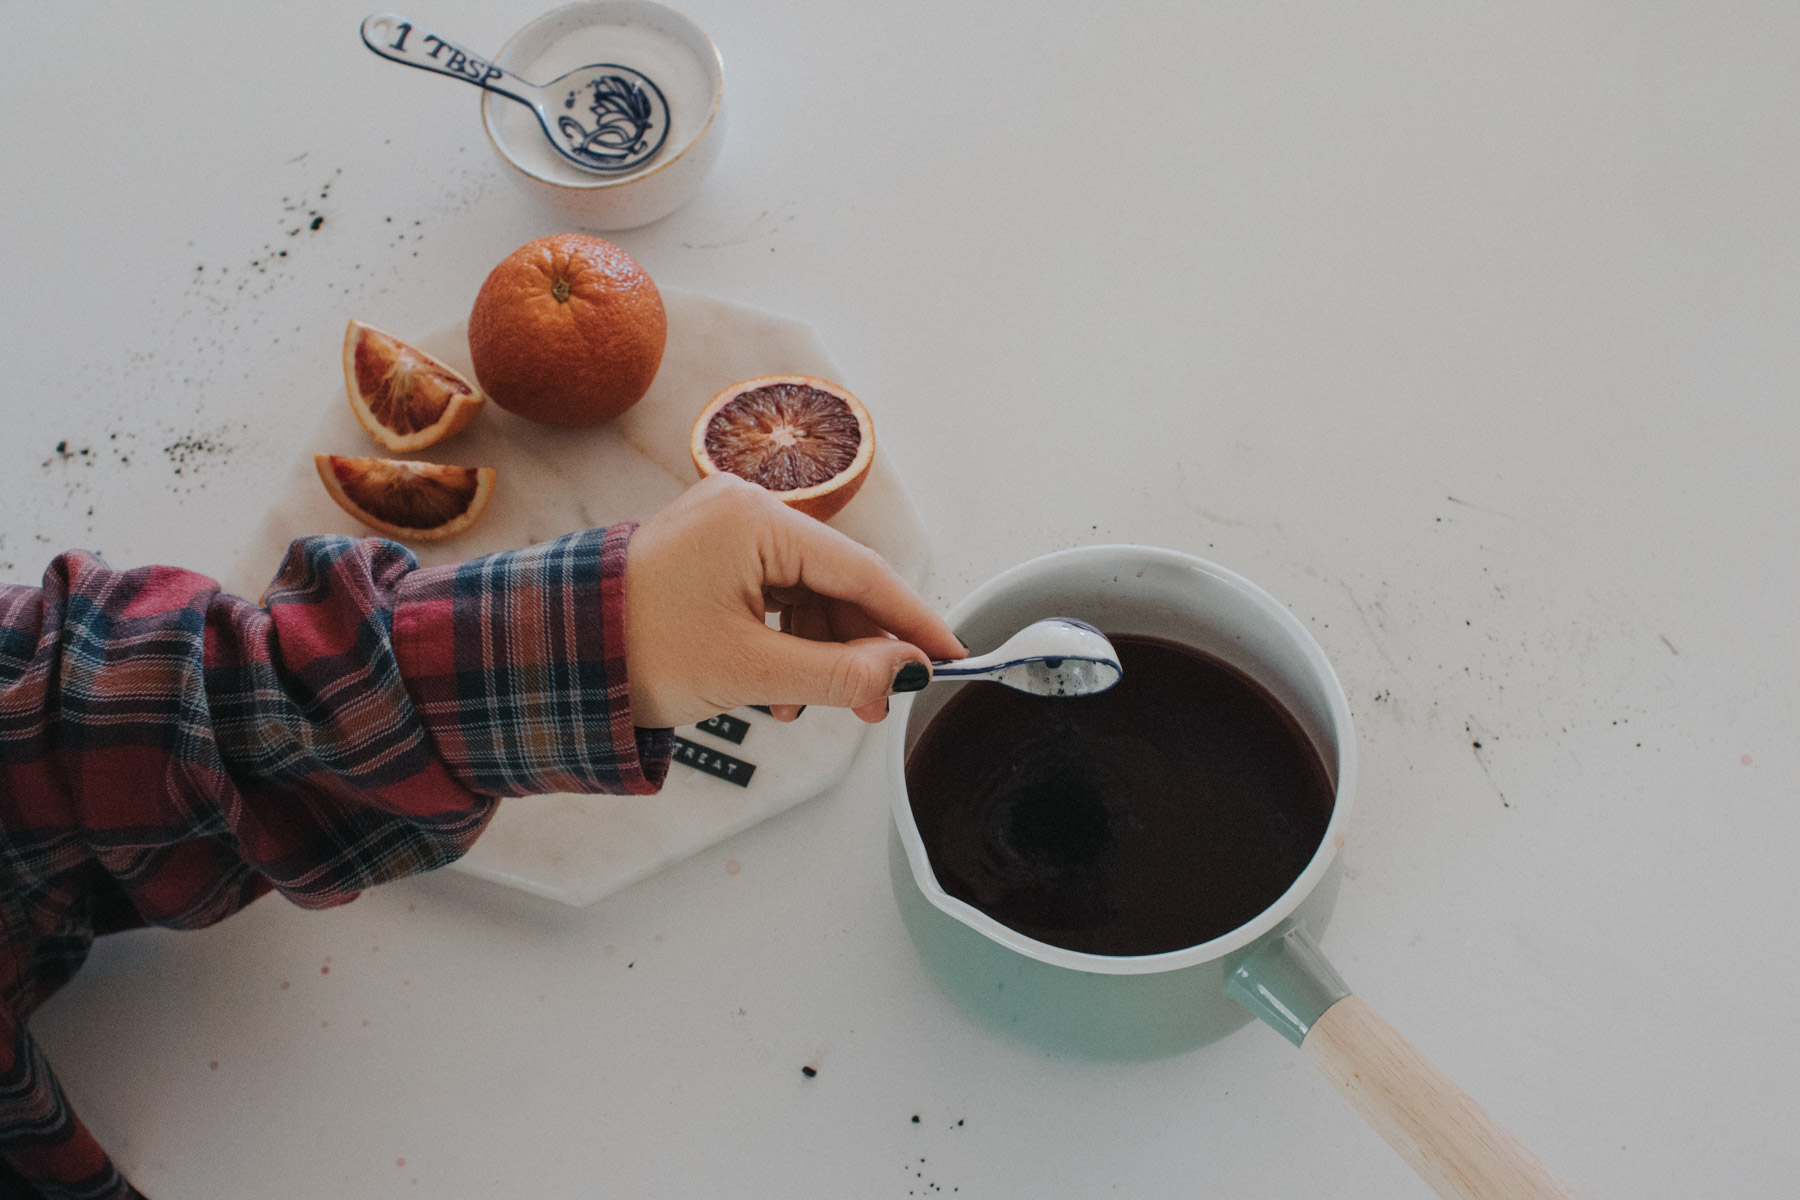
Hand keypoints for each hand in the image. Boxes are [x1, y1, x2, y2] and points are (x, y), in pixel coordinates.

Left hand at [623, 475, 964, 727]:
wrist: (548, 659)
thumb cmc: (633, 651)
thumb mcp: (750, 670)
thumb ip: (840, 672)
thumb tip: (906, 672)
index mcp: (754, 519)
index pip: (860, 571)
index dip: (911, 619)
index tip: (949, 653)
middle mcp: (742, 511)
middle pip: (835, 583)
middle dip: (859, 648)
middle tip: (879, 703)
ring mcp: (723, 532)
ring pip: (805, 595)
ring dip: (820, 653)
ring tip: (811, 705)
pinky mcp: (708, 558)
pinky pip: (770, 597)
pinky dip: (784, 643)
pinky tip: (778, 690)